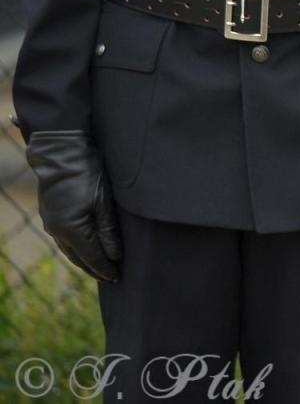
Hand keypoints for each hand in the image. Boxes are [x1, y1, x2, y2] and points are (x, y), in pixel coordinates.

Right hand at [25, 130, 120, 281]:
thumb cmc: (87, 174)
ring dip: (84, 260)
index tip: (118, 277)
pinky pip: (64, 239)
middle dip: (95, 269)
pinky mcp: (50, 215)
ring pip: (69, 250)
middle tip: (111, 277)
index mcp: (72, 230)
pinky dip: (76, 248)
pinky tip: (84, 248)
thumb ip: (109, 231)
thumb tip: (115, 255)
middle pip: (78, 258)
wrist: (61, 154)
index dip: (105, 269)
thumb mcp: (104, 202)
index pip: (92, 258)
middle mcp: (57, 231)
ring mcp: (51, 223)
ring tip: (98, 267)